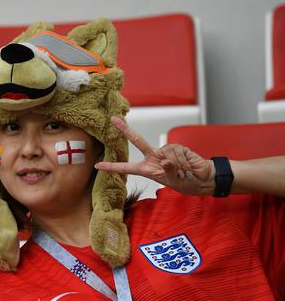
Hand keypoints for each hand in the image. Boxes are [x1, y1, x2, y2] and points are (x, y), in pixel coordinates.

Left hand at [95, 117, 214, 195]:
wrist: (202, 179)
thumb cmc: (185, 181)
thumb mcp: (173, 181)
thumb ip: (168, 171)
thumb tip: (165, 160)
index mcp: (147, 169)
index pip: (126, 167)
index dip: (112, 167)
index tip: (98, 165)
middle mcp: (153, 157)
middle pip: (137, 141)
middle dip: (125, 129)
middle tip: (113, 119)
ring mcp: (165, 151)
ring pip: (166, 154)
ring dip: (177, 166)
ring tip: (183, 172)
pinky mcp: (177, 146)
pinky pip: (177, 153)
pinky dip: (184, 162)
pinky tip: (187, 166)